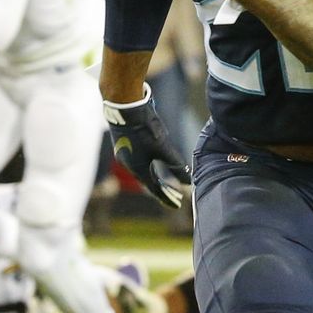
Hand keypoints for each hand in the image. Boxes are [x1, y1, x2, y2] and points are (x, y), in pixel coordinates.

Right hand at [105, 87, 191, 207]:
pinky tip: (154, 162)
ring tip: (167, 182)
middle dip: (163, 190)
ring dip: (156, 178)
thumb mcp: (163, 147)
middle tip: (175, 196)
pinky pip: (139, 162)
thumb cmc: (145, 128)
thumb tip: (188, 181)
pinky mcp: (124, 145)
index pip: (155, 189)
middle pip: (148, 182)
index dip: (167, 197)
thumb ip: (176, 165)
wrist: (125, 107)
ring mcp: (125, 154)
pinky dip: (149, 167)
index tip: (177, 205)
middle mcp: (129, 165)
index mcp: (138, 169)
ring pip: (143, 172)